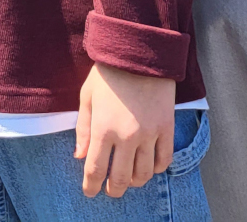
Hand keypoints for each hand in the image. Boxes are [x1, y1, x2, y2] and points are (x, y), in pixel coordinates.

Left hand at [75, 64, 175, 197]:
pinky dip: (156, 169)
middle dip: (114, 189)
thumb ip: (84, 130)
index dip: (92, 185)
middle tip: (110, 191)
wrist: (140, 53)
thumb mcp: (87, 98)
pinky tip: (148, 168)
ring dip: (135, 182)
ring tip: (129, 181)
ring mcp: (150, 134)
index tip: (90, 192)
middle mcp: (127, 137)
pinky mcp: (166, 128)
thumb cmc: (108, 74)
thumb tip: (80, 157)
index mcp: (104, 129)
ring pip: (144, 173)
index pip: (96, 169)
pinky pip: (164, 159)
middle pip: (122, 178)